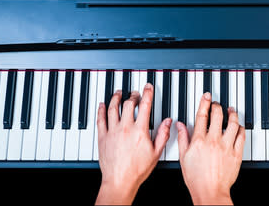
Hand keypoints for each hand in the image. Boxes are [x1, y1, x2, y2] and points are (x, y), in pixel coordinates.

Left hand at [95, 84, 171, 204]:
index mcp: (139, 131)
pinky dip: (101, 109)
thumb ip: (163, 135)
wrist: (120, 181)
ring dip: (116, 98)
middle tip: (135, 92)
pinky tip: (102, 104)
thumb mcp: (156, 153)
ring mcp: (112, 131)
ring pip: (113, 108)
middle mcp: (125, 128)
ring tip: (118, 92)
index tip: (147, 87)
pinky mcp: (102, 137)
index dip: (147, 93)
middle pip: (128, 104)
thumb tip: (168, 122)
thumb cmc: (137, 170)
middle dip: (133, 95)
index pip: (145, 106)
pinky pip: (100, 119)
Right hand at [177, 92, 245, 204]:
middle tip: (218, 104)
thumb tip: (180, 125)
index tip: (207, 96)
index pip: (202, 115)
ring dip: (232, 114)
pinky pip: (241, 136)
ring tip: (231, 111)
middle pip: (218, 115)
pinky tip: (239, 126)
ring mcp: (226, 146)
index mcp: (199, 140)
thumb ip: (182, 139)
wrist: (210, 192)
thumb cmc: (196, 178)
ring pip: (233, 123)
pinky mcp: (236, 153)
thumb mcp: (183, 157)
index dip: (205, 102)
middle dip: (218, 106)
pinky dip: (241, 128)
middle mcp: (214, 141)